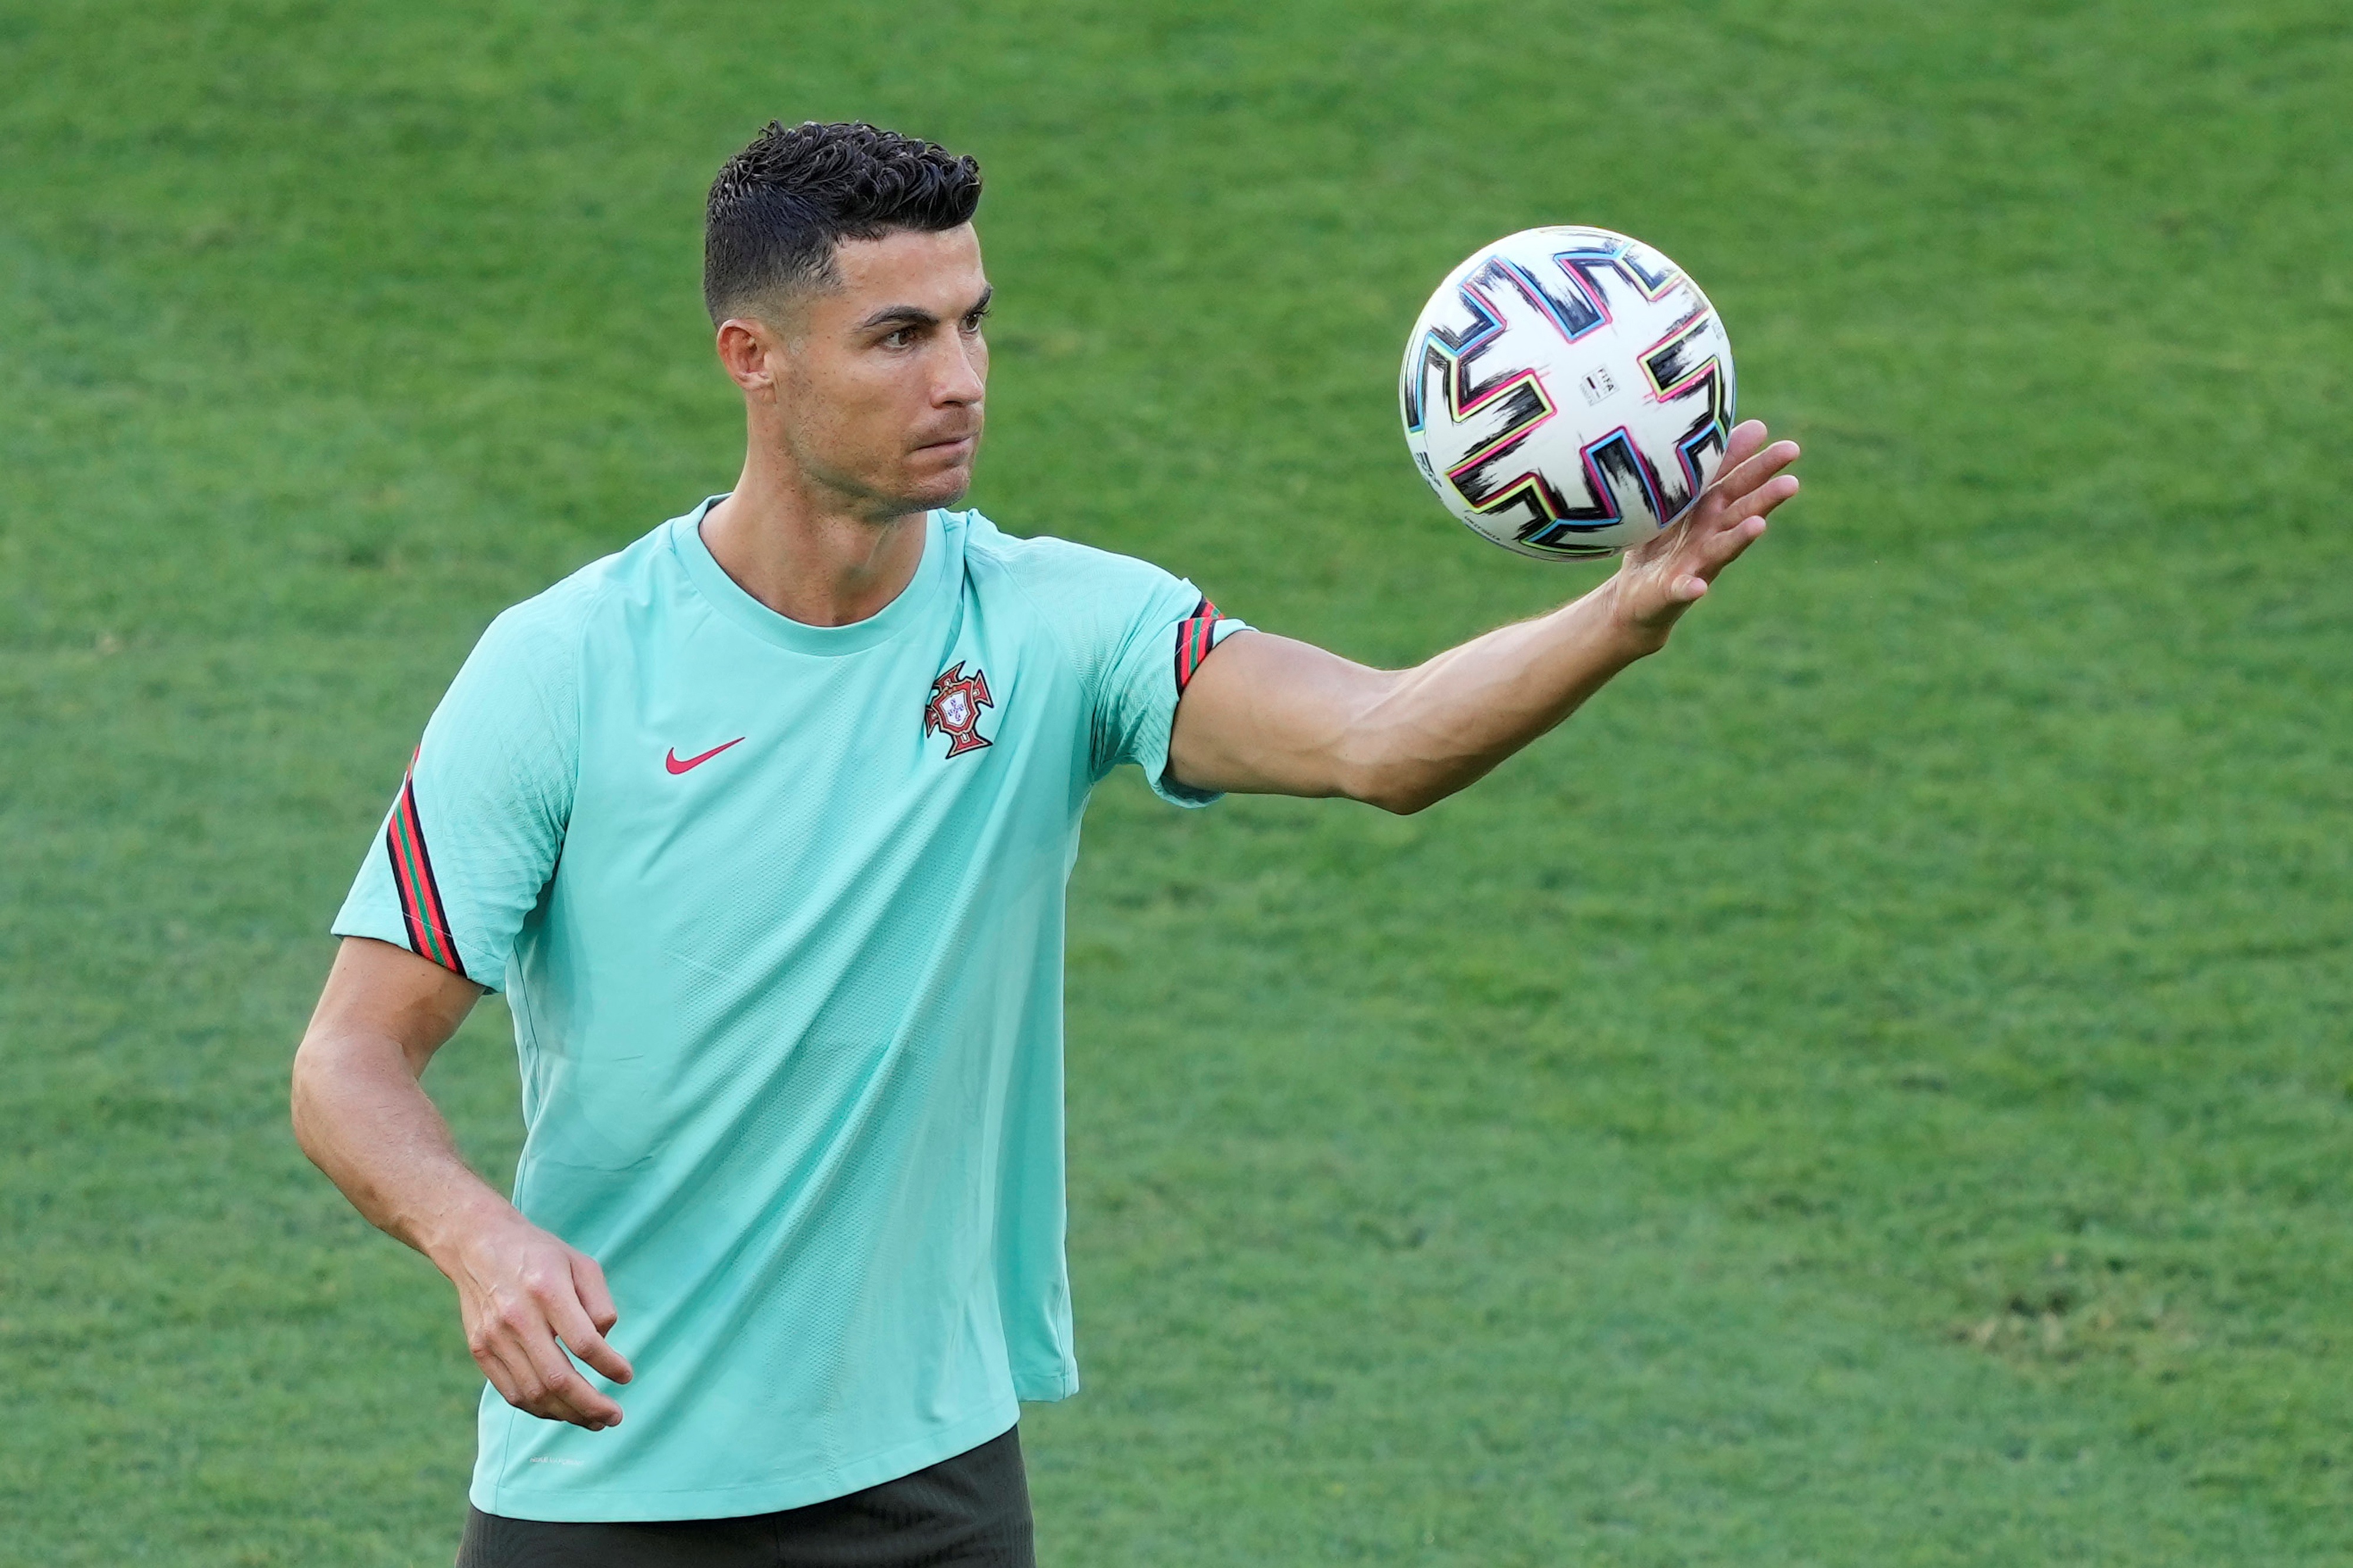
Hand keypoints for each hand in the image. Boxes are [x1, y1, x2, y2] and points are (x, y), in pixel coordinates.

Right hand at [442, 1209, 634, 1430]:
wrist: (477, 1244)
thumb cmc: (540, 1254)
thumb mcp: (581, 1263)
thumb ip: (599, 1303)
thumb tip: (604, 1345)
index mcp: (547, 1289)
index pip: (584, 1342)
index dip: (609, 1366)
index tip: (626, 1376)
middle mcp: (517, 1316)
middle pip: (557, 1378)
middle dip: (590, 1405)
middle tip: (615, 1417)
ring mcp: (494, 1337)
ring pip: (533, 1393)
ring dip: (567, 1414)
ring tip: (593, 1420)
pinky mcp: (479, 1349)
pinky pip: (511, 1393)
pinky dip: (539, 1408)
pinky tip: (562, 1411)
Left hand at [1606, 420, 1800, 649]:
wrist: (1634, 595)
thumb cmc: (1660, 540)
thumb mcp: (1678, 501)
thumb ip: (1700, 471)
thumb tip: (1725, 427)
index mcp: (1709, 509)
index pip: (1738, 482)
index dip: (1760, 466)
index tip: (1790, 448)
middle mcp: (1709, 535)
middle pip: (1740, 512)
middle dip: (1766, 498)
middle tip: (1792, 483)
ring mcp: (1694, 564)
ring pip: (1721, 548)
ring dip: (1741, 538)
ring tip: (1760, 525)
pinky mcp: (1673, 591)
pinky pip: (1683, 589)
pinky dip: (1691, 587)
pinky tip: (1699, 586)